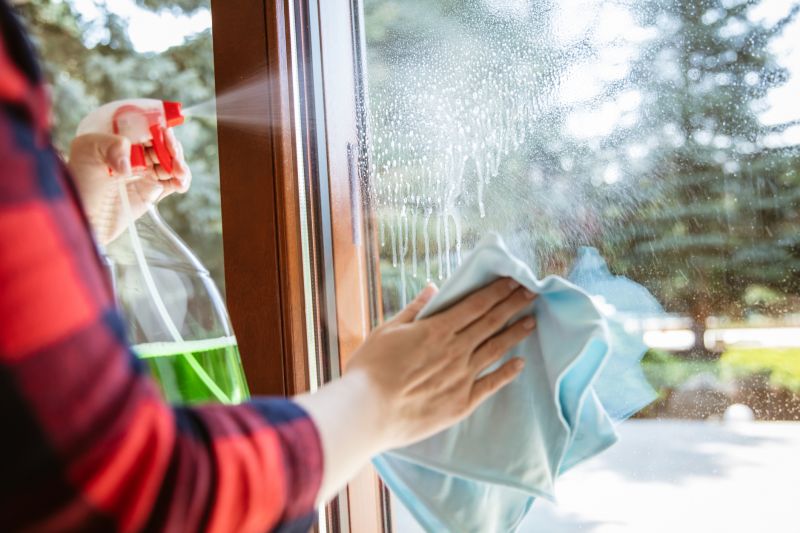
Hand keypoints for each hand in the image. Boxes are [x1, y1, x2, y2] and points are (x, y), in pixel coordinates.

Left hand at [68, 129, 190, 244]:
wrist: (85, 220)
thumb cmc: (78, 185)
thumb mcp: (86, 153)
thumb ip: (109, 144)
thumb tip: (131, 161)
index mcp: (118, 139)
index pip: (145, 126)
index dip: (158, 127)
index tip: (165, 133)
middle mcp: (133, 154)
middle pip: (162, 143)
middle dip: (172, 147)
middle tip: (173, 156)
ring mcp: (145, 172)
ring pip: (171, 161)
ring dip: (180, 164)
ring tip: (179, 173)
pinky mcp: (153, 191)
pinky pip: (174, 181)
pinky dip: (182, 180)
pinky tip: (180, 183)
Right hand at [295, 279, 536, 504]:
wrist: (368, 411)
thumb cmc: (370, 369)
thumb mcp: (387, 330)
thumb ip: (414, 310)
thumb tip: (432, 289)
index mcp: (436, 329)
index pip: (476, 305)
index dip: (497, 291)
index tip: (513, 281)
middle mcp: (455, 350)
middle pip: (491, 323)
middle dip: (513, 305)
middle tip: (531, 293)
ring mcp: (461, 377)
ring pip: (495, 350)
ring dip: (515, 333)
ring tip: (531, 321)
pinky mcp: (462, 402)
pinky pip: (491, 384)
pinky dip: (507, 372)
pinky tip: (520, 364)